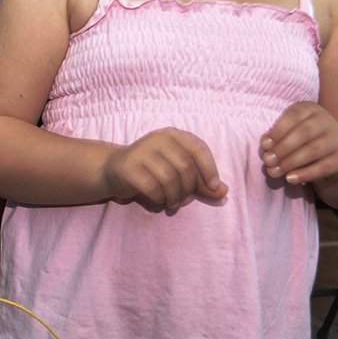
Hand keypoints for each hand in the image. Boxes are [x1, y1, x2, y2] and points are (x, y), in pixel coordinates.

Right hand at [102, 128, 227, 209]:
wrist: (114, 169)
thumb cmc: (153, 170)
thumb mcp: (178, 172)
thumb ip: (201, 182)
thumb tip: (223, 192)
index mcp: (173, 135)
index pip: (198, 149)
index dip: (209, 169)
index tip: (213, 187)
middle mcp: (157, 139)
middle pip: (185, 167)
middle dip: (188, 189)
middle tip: (183, 200)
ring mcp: (141, 152)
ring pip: (169, 179)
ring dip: (174, 197)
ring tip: (172, 203)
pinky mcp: (128, 168)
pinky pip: (152, 188)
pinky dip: (159, 199)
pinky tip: (158, 200)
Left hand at [260, 101, 337, 186]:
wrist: (330, 154)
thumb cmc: (300, 140)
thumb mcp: (288, 132)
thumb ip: (276, 137)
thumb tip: (265, 145)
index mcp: (310, 109)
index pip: (293, 116)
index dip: (277, 131)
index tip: (264, 145)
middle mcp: (327, 121)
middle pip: (304, 133)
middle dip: (282, 148)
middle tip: (267, 160)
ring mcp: (337, 139)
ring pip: (313, 150)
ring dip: (290, 162)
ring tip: (273, 172)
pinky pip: (323, 167)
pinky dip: (304, 174)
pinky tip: (289, 179)